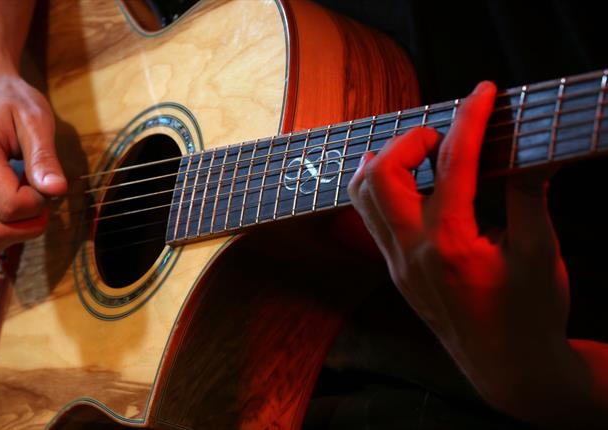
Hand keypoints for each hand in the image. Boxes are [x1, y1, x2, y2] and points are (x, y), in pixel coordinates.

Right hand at [0, 64, 66, 254]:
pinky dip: (2, 230)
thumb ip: (45, 157)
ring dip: (16, 233)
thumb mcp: (35, 118)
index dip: (38, 204)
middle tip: (42, 196)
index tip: (47, 181)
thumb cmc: (8, 100)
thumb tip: (57, 190)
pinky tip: (14, 202)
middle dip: (29, 225)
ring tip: (28, 200)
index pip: (9, 207)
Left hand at [347, 82, 572, 417]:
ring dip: (385, 162)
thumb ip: (530, 194)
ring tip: (422, 152)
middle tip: (443, 135)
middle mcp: (412, 253)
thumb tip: (535, 146)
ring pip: (362, 196)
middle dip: (408, 140)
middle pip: (381, 175)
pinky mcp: (394, 271)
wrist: (509, 368)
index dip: (470, 119)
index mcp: (453, 245)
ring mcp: (397, 264)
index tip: (483, 92)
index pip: (454, 165)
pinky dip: (381, 188)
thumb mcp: (540, 252)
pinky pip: (370, 218)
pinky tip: (409, 182)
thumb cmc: (532, 314)